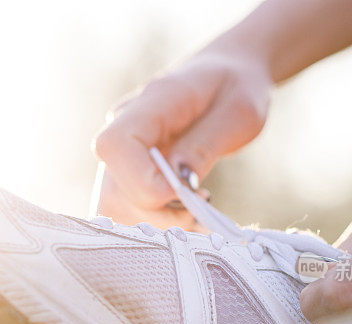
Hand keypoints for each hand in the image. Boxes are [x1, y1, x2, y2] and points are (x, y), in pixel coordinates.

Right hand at [92, 45, 272, 228]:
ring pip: (114, 208)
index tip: (187, 191)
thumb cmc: (237, 85)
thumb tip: (178, 183)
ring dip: (156, 225)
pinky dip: (155, 224)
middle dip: (157, 215)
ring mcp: (123, 151)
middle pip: (112, 190)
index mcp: (150, 103)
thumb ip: (205, 146)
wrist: (229, 71)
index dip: (143, 181)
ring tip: (197, 215)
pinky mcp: (128, 171)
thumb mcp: (239, 112)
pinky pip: (127, 210)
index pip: (115, 147)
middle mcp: (124, 127)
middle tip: (201, 211)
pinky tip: (186, 215)